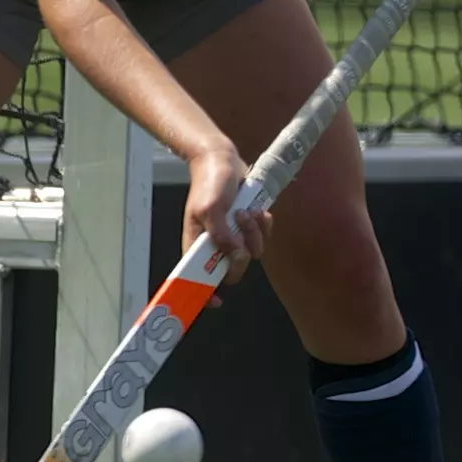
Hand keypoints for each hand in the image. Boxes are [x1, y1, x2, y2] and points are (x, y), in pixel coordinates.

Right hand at [180, 138, 270, 284]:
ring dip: (254, 232)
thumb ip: (221, 235)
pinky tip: (255, 209)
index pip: (199, 279)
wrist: (224, 159)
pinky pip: (264, 236)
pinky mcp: (249, 226)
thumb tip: (234, 255)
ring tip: (244, 211)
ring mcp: (234, 236)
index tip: (217, 301)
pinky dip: (263, 224)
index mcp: (198, 245)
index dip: (207, 293)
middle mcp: (216, 244)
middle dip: (242, 251)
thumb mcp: (209, 208)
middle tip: (239, 228)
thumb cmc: (210, 183)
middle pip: (234, 269)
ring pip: (253, 252)